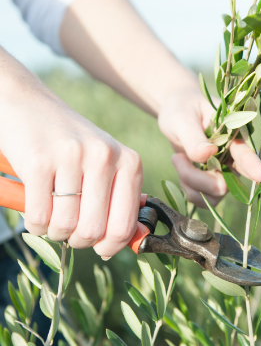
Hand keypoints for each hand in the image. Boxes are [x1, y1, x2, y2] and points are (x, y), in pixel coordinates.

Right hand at [0, 50, 141, 258]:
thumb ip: (122, 200)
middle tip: (71, 229)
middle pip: (93, 231)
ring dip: (55, 231)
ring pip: (64, 227)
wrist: (30, 107)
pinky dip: (35, 223)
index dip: (110, 246)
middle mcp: (105, 157)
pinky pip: (38, 217)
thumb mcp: (107, 165)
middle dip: (79, 240)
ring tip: (54, 214)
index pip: (125, 226)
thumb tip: (136, 240)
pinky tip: (37, 207)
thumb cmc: (73, 145)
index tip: (100, 247)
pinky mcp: (38, 161)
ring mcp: (72, 157)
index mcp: (129, 162)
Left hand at [158, 87, 260, 207]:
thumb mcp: (183, 119)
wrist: (174, 117)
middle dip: (233, 186)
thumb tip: (208, 154)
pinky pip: (202, 198)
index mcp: (232, 135)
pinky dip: (187, 187)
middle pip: (238, 180)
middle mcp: (232, 156)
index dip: (256, 166)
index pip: (246, 153)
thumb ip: (194, 137)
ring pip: (215, 192)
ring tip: (177, 158)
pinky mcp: (211, 183)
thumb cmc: (181, 110)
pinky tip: (181, 167)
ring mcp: (223, 172)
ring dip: (192, 180)